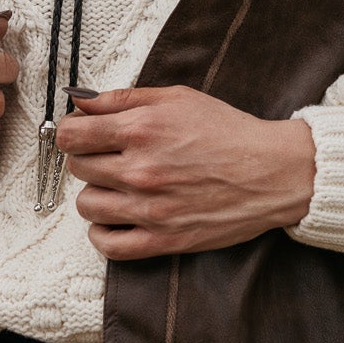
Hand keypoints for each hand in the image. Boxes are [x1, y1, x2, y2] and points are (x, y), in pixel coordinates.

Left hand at [54, 85, 315, 260]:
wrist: (272, 172)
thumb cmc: (228, 131)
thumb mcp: (177, 98)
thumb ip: (123, 98)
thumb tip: (79, 100)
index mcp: (141, 130)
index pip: (71, 135)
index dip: (72, 132)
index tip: (83, 134)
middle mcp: (140, 170)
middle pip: (77, 168)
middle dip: (88, 158)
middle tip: (111, 156)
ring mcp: (149, 209)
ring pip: (86, 205)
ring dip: (96, 193)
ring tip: (118, 186)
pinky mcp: (162, 239)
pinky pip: (107, 244)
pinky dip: (103, 232)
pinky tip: (116, 217)